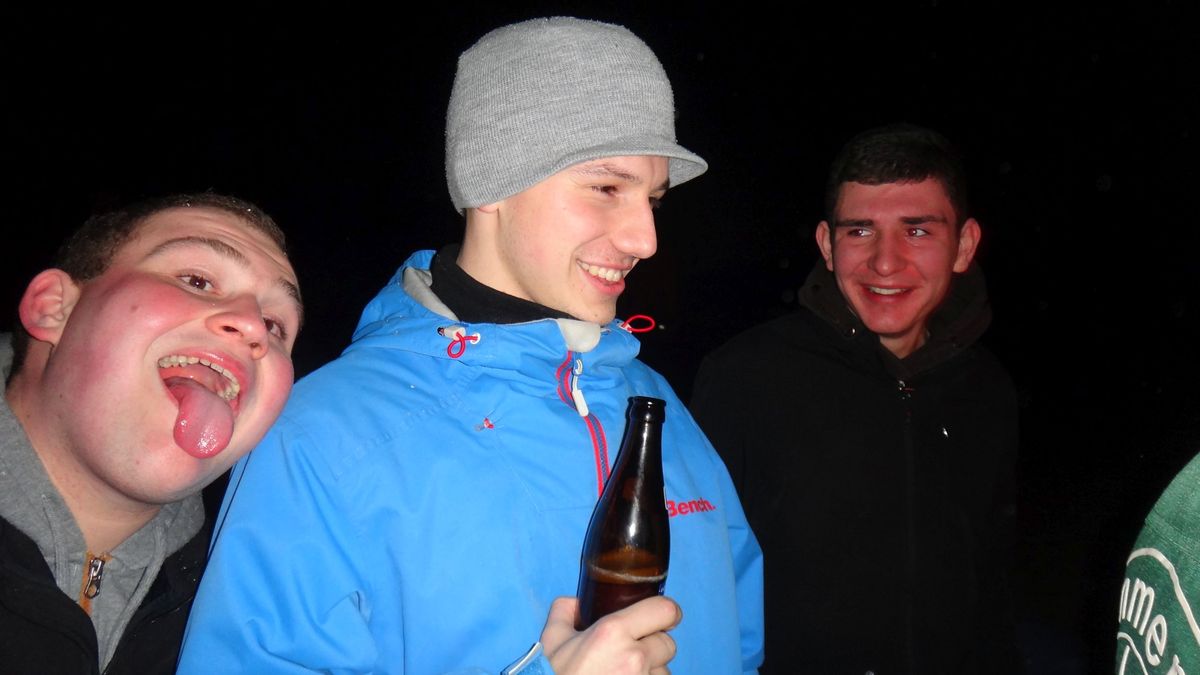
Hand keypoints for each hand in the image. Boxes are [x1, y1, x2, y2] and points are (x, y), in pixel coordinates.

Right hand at [539, 595, 680, 674]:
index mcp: (613, 631)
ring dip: (651, 671)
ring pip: (664, 671)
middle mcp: (634, 657)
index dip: (667, 612)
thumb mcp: (552, 638)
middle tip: (633, 652)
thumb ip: (566, 610)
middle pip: (668, 644)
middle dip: (654, 646)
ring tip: (626, 674)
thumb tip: (577, 603)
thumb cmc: (552, 674)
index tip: (662, 618)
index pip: (666, 611)